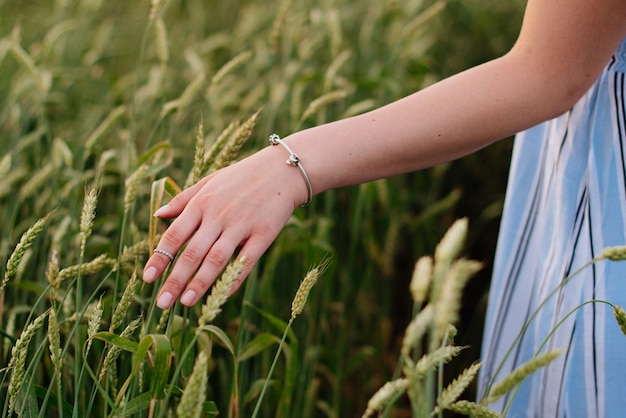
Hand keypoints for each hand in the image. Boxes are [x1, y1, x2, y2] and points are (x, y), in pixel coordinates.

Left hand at [143, 146, 308, 308]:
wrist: (282, 170)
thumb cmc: (242, 176)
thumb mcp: (210, 180)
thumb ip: (183, 199)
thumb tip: (157, 214)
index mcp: (202, 203)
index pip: (175, 234)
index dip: (160, 257)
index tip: (148, 278)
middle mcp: (219, 216)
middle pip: (193, 251)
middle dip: (176, 279)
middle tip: (163, 303)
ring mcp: (242, 226)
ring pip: (217, 259)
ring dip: (200, 282)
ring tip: (186, 302)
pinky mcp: (264, 234)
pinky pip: (246, 261)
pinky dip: (234, 278)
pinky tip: (222, 295)